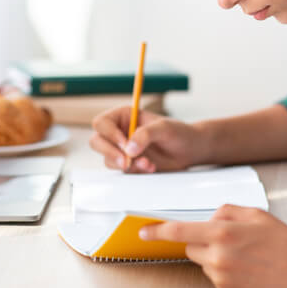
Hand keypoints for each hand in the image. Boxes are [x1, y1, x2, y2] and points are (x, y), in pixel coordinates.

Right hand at [89, 106, 206, 171]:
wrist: (189, 150)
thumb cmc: (178, 132)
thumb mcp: (164, 128)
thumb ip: (145, 134)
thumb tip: (129, 149)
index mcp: (123, 116)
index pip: (102, 123)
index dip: (109, 134)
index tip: (124, 144)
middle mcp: (119, 132)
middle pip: (97, 142)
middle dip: (111, 152)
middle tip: (127, 161)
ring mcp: (122, 150)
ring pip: (108, 159)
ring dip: (127, 164)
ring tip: (148, 163)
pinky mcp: (129, 164)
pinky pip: (122, 171)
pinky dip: (135, 171)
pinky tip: (150, 167)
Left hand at [140, 205, 286, 287]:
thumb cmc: (285, 244)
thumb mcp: (257, 214)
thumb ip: (227, 211)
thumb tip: (211, 217)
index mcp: (223, 233)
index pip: (180, 230)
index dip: (158, 231)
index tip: (143, 231)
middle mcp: (218, 256)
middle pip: (190, 246)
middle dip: (199, 239)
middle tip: (225, 238)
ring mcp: (221, 277)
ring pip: (203, 261)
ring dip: (213, 255)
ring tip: (243, 255)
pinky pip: (214, 276)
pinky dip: (224, 271)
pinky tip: (246, 268)